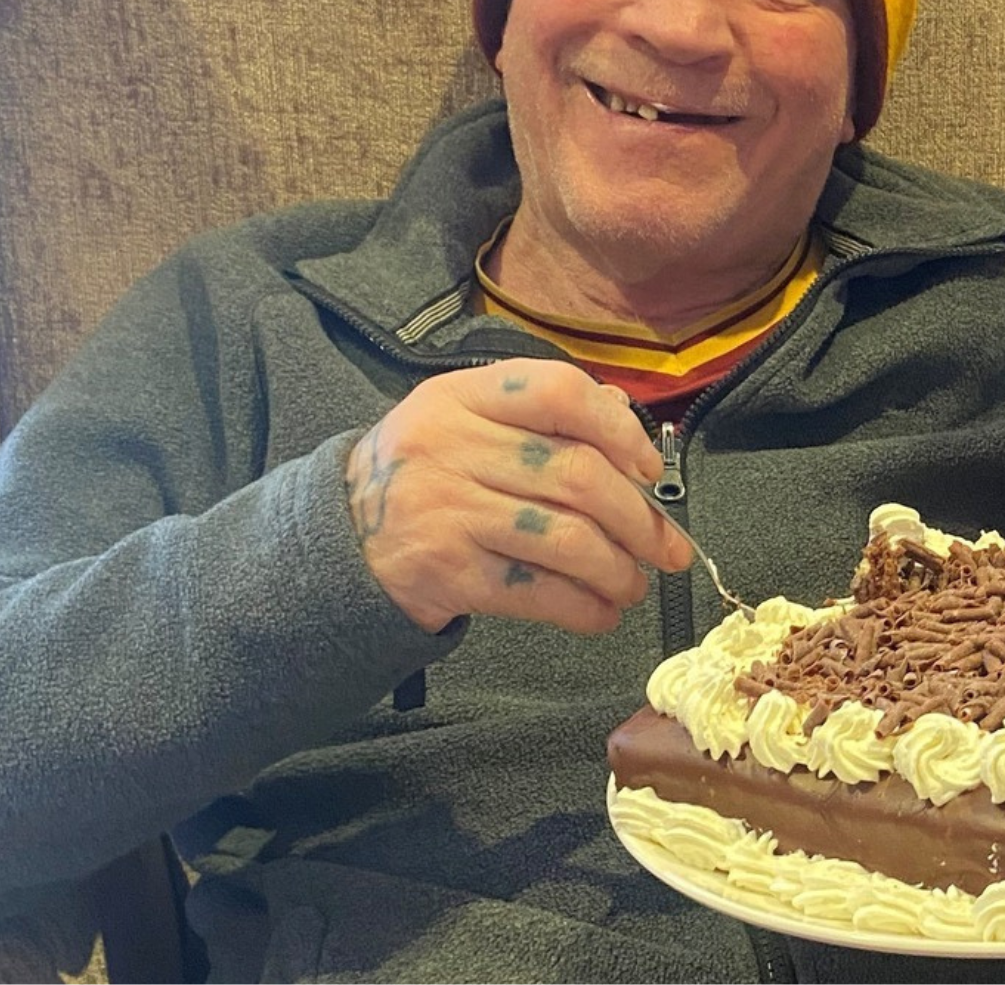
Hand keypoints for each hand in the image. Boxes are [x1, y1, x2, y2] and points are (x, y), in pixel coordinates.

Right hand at [342, 358, 693, 633]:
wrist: (336, 539)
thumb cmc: (424, 472)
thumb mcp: (463, 418)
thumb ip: (540, 410)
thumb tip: (624, 419)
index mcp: (461, 395)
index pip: (560, 392)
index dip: (620, 431)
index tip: (649, 469)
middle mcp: (452, 446)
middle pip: (578, 477)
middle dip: (640, 519)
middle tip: (668, 546)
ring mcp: (447, 511)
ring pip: (567, 540)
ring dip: (619, 570)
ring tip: (635, 584)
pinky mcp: (447, 573)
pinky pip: (537, 593)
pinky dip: (583, 607)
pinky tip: (601, 612)